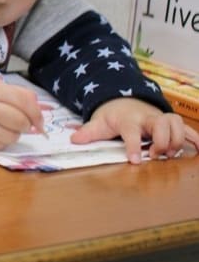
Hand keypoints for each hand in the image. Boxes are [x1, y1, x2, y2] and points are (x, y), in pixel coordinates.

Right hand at [0, 78, 45, 149]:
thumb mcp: (1, 88)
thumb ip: (23, 97)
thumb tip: (40, 119)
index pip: (25, 102)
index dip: (37, 114)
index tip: (40, 122)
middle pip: (21, 122)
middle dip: (26, 125)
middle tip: (22, 123)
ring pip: (14, 136)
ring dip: (14, 133)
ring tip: (4, 125)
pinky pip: (3, 145)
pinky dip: (3, 140)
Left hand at [71, 98, 198, 164]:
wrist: (124, 100)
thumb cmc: (112, 115)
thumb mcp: (98, 122)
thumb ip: (88, 132)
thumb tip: (74, 139)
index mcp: (128, 119)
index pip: (131, 131)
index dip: (133, 146)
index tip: (135, 161)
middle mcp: (147, 117)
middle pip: (161, 124)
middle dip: (162, 142)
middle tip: (155, 156)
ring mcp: (160, 118)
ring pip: (176, 123)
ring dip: (177, 140)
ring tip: (170, 154)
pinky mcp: (170, 122)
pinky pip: (187, 128)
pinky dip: (195, 138)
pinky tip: (198, 149)